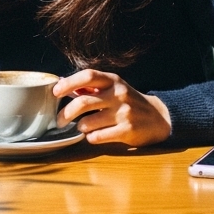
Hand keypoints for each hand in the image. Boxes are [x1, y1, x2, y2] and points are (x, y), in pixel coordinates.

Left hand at [54, 69, 171, 146]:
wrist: (158, 118)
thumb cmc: (129, 102)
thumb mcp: (114, 88)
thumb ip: (91, 87)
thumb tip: (62, 83)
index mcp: (113, 81)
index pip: (88, 76)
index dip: (69, 83)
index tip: (55, 92)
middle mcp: (118, 94)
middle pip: (83, 102)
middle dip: (65, 113)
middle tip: (59, 120)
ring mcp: (124, 113)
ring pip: (88, 122)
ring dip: (80, 127)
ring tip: (82, 127)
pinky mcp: (127, 130)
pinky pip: (98, 136)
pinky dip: (91, 138)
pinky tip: (93, 136)